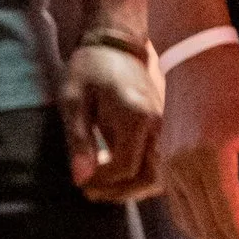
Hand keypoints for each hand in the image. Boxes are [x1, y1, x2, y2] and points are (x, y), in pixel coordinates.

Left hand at [60, 36, 160, 202]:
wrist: (115, 45)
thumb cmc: (89, 69)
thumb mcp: (73, 101)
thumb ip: (78, 140)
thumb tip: (81, 178)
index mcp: (136, 116)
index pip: (125, 166)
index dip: (102, 181)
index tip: (81, 182)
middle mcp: (158, 124)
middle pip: (151, 178)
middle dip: (121, 192)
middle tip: (92, 192)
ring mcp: (165, 127)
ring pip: (160, 175)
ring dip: (132, 188)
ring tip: (102, 187)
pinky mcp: (164, 130)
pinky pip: (159, 164)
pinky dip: (140, 176)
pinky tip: (115, 174)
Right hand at [160, 43, 238, 238]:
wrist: (193, 52)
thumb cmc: (235, 80)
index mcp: (209, 155)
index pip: (230, 217)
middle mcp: (182, 165)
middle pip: (208, 226)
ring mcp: (169, 164)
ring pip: (190, 222)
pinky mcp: (165, 161)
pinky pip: (178, 207)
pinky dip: (198, 228)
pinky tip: (216, 234)